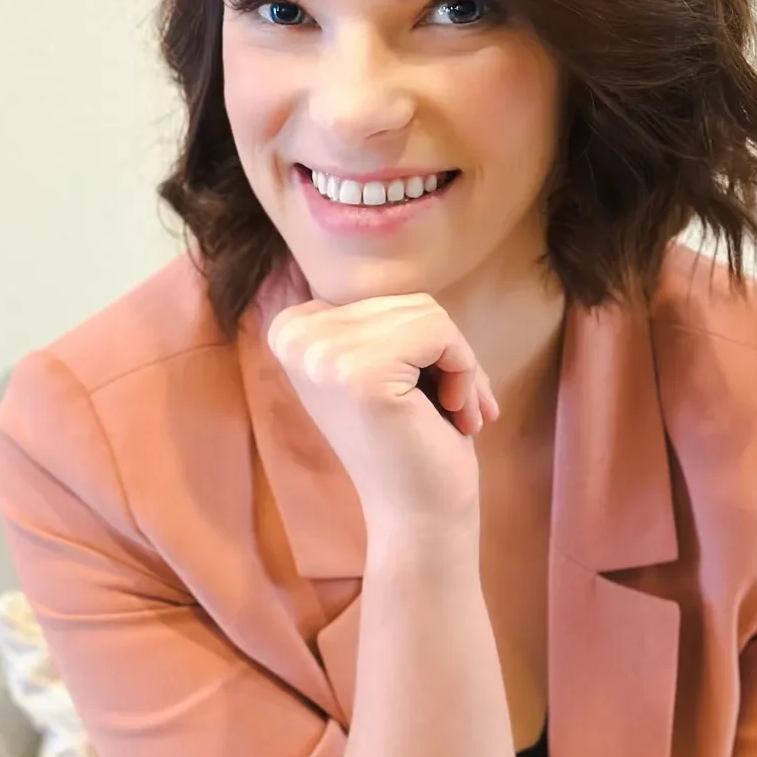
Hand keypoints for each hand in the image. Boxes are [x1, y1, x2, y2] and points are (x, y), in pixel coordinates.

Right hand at [265, 292, 498, 527]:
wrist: (419, 517)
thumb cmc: (413, 440)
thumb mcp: (384, 363)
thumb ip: (376, 318)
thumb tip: (411, 239)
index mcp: (290, 331)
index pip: (382, 298)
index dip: (419, 344)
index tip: (419, 393)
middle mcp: (295, 338)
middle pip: (408, 302)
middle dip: (445, 356)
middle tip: (447, 409)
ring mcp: (324, 356)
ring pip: (430, 315)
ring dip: (459, 368)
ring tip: (450, 414)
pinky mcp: (362, 373)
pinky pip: (442, 333)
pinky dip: (466, 373)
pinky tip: (455, 416)